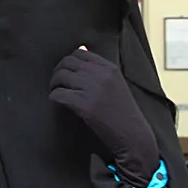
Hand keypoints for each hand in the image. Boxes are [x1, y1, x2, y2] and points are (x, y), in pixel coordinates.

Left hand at [49, 47, 158, 186]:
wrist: (133, 136)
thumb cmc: (124, 113)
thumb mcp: (117, 85)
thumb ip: (101, 71)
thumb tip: (81, 52)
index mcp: (109, 68)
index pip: (80, 53)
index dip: (69, 62)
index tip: (67, 73)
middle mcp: (100, 74)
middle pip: (67, 62)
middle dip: (58, 71)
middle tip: (57, 83)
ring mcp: (92, 89)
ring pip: (61, 76)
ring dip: (54, 84)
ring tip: (57, 93)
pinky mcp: (83, 105)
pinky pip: (58, 94)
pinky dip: (54, 98)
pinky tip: (58, 104)